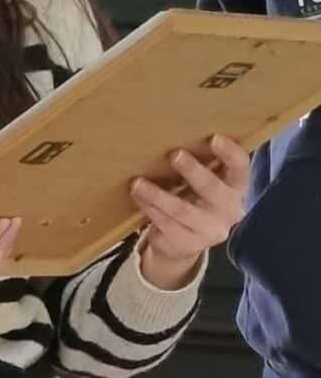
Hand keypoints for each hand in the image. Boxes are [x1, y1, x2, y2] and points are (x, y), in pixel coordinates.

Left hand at [131, 136, 248, 287]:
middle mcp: (229, 211)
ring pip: (181, 210)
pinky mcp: (187, 244)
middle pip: (212, 190)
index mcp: (236, 189)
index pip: (240, 169)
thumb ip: (202, 166)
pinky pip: (165, 224)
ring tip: (137, 182)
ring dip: (157, 194)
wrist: (185, 242)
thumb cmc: (195, 199)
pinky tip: (137, 196)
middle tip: (174, 154)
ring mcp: (209, 231)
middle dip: (193, 172)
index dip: (230, 154)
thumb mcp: (204, 183)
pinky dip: (149, 208)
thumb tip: (174, 133)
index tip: (213, 138)